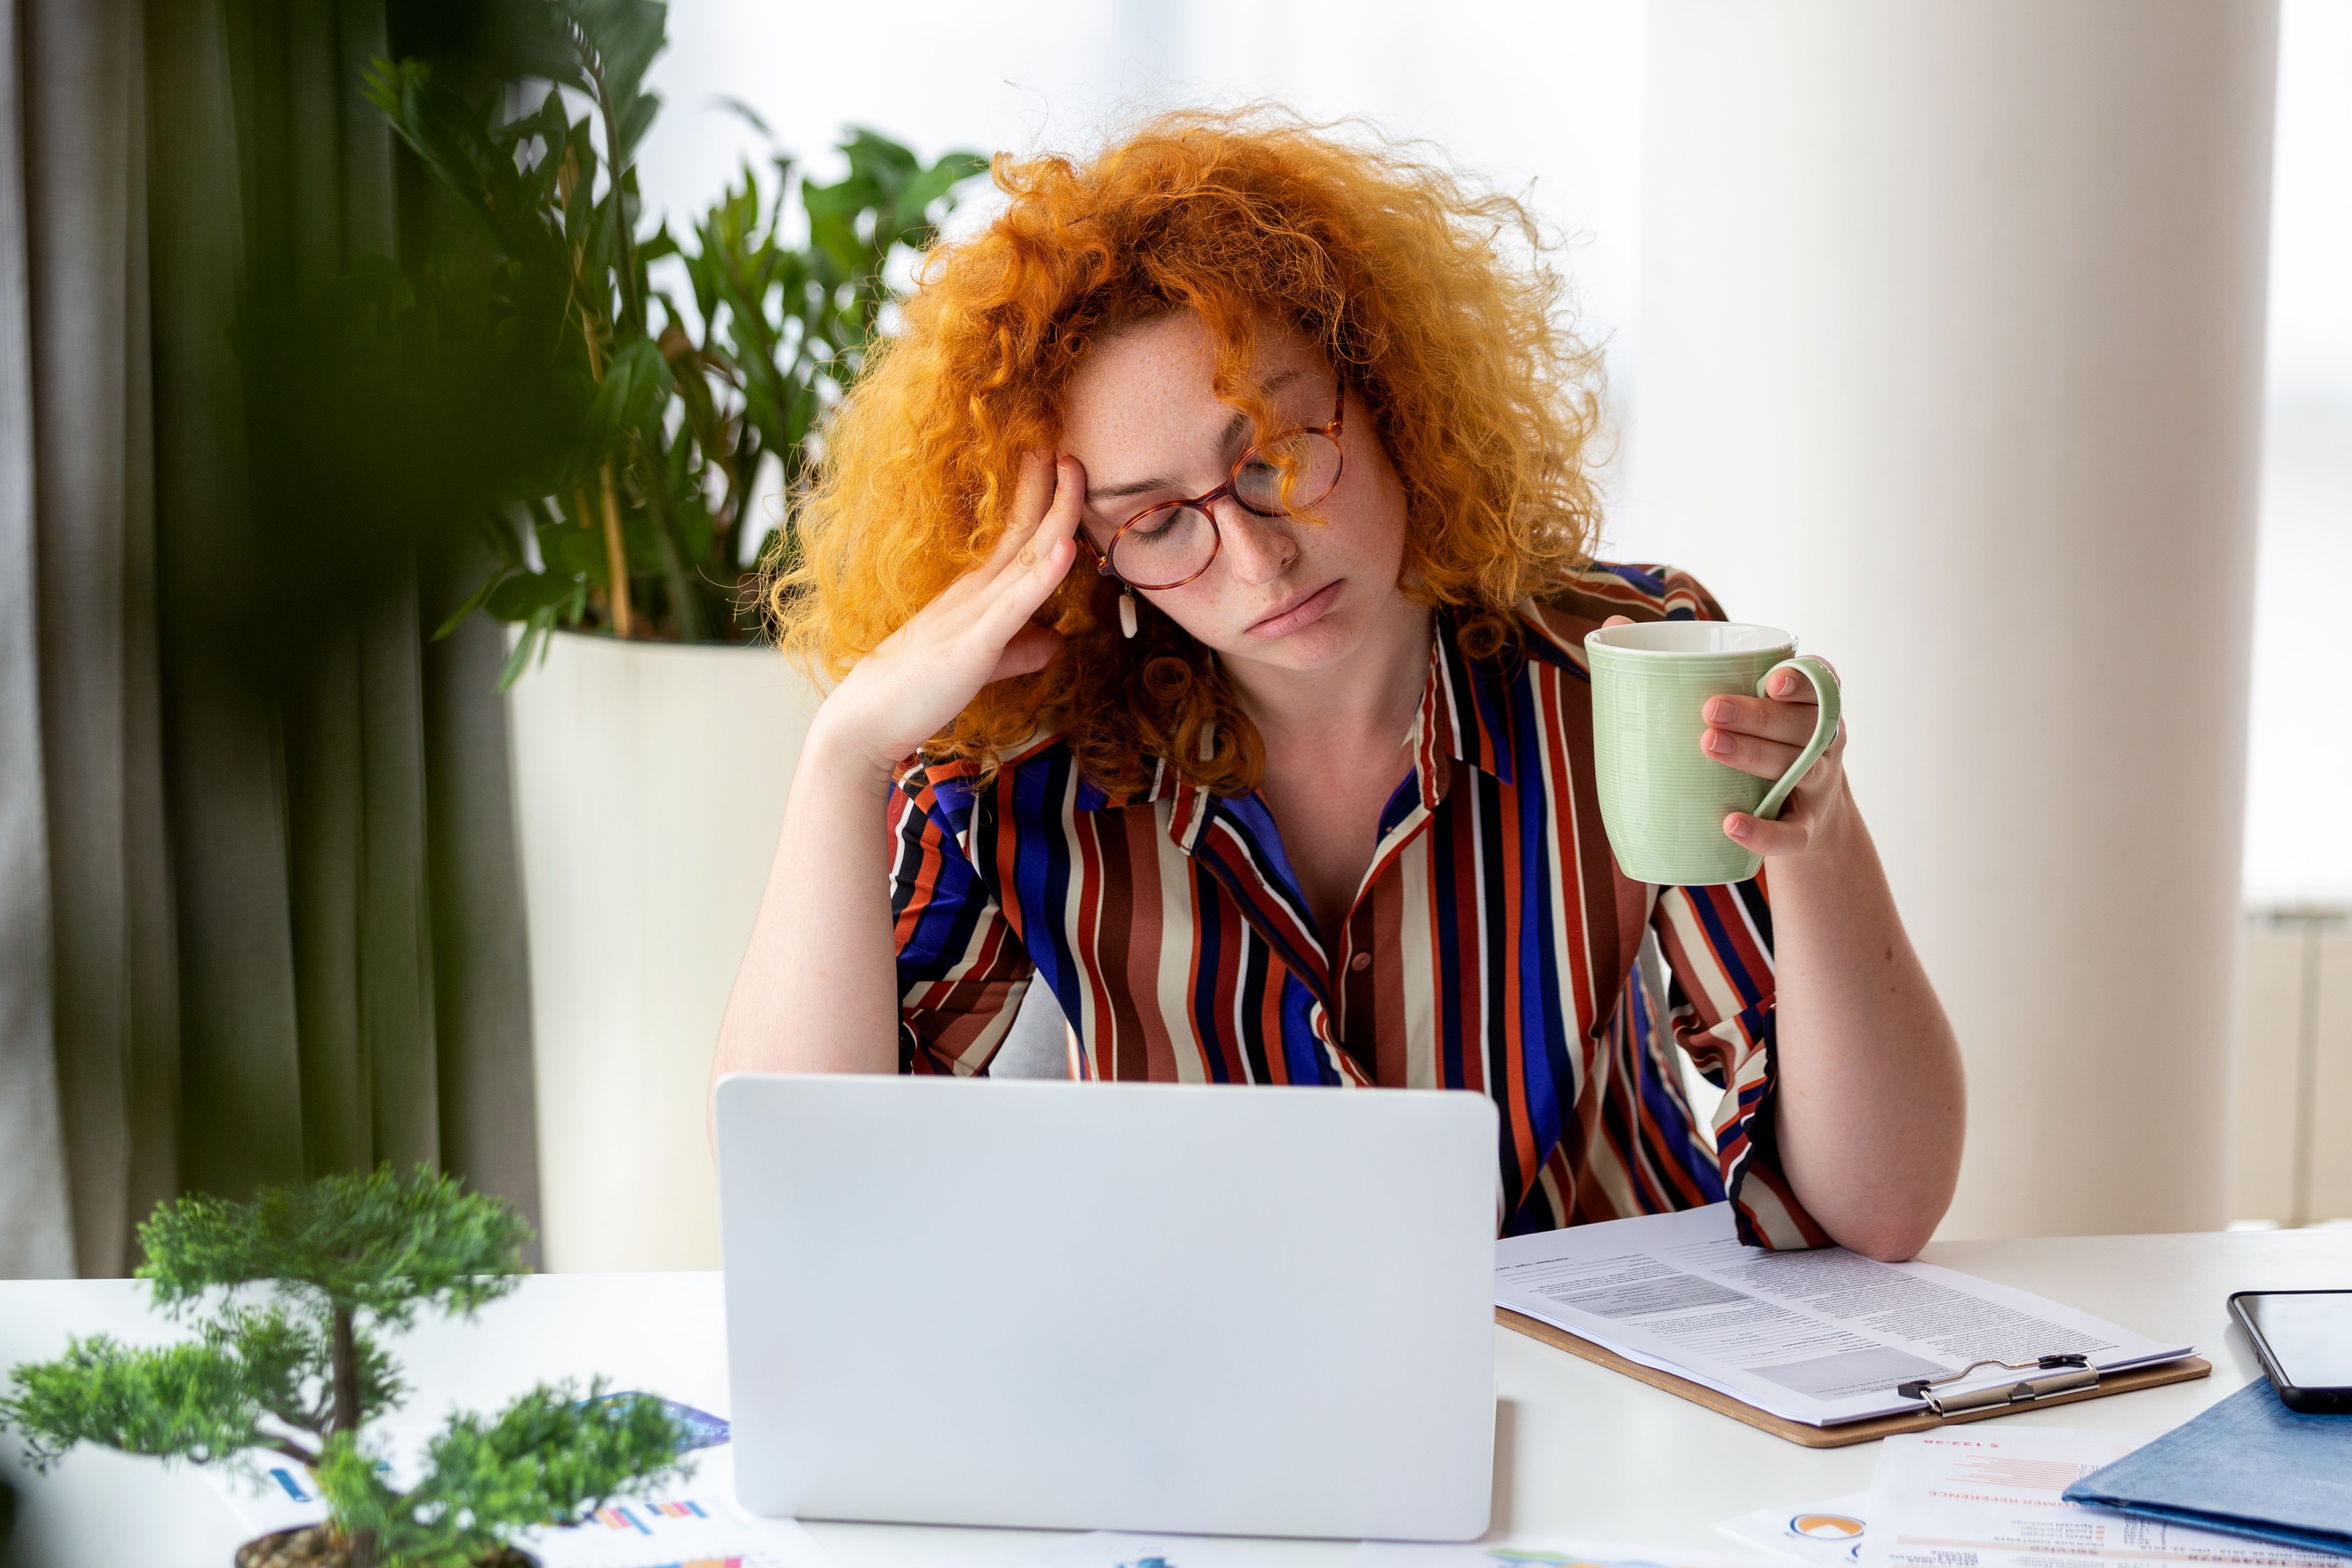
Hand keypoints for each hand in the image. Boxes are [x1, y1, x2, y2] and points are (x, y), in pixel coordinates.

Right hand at [815, 451, 1083, 778]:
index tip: (1061, 459)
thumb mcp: (980, 663)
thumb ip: (1019, 651)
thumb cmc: (915, 692)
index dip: (1041, 496)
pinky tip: (1067, 546)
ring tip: (1074, 469)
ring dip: (1055, 513)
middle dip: (1051, 486)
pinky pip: (1014, 605)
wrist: (864, 723)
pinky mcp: (973, 646)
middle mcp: (975, 594)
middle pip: (1024, 531)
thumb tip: (1057, 643)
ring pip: (1025, 557)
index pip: (1016, 534)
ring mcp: (974, 616)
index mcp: (975, 594)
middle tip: (1071, 442)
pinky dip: (1044, 575)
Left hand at [1601, 614, 1851, 859]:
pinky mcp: (1807, 828)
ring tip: (1708, 747)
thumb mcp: (1739, 700)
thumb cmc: (1754, 738)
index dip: (1802, 678)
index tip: (1772, 679)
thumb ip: (1685, 664)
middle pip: (1800, 722)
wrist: (1804, 816)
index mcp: (1807, 701)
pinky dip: (1764, 831)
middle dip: (1757, 715)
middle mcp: (1821, 739)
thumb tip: (1616, 623)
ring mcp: (1817, 785)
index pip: (1820, 680)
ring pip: (1796, 768)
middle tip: (1710, 711)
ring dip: (1753, 756)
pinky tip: (1730, 824)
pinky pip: (1791, 833)